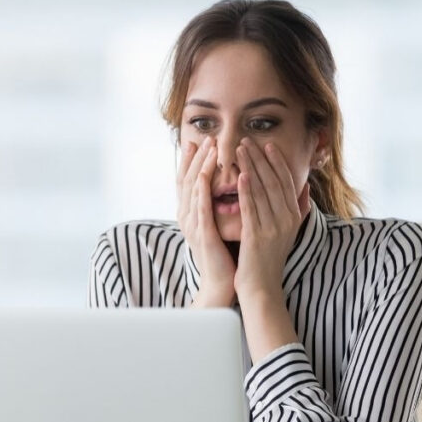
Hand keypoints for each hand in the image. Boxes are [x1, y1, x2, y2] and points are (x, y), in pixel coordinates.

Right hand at [176, 136, 236, 306]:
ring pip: (194, 189)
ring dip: (200, 166)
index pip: (191, 180)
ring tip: (208, 148)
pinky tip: (207, 174)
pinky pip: (201, 208)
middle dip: (197, 157)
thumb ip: (223, 205)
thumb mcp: (222, 225)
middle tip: (205, 137)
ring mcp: (193, 225)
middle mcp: (188, 216)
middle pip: (188, 180)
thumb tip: (233, 184)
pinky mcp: (202, 234)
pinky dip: (203, 189)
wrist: (222, 283)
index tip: (202, 140)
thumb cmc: (226, 254)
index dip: (195, 160)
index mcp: (193, 214)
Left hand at [234, 137, 310, 302]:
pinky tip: (241, 176)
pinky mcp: (257, 237)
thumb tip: (307, 188)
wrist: (262, 289)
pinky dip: (247, 191)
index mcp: (294, 217)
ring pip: (261, 191)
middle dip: (261, 159)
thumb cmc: (270, 259)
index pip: (286, 182)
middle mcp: (286, 220)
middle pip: (274, 182)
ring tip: (239, 150)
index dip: (277, 162)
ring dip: (251, 168)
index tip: (267, 145)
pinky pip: (252, 209)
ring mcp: (273, 228)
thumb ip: (299, 209)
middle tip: (248, 140)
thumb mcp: (289, 233)